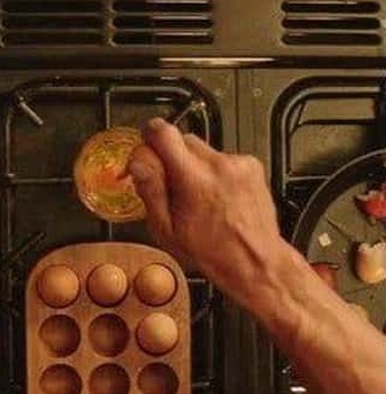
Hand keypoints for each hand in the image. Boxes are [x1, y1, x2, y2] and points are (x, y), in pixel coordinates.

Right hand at [127, 118, 284, 296]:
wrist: (255, 260)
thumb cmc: (213, 252)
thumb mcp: (166, 230)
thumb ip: (150, 190)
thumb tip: (137, 163)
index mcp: (195, 180)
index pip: (163, 133)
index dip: (149, 137)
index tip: (146, 150)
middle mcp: (219, 166)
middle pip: (182, 139)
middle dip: (171, 157)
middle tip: (172, 186)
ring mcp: (238, 163)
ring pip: (201, 148)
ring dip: (192, 165)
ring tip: (198, 196)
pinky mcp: (251, 165)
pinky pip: (220, 157)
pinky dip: (213, 171)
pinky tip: (215, 195)